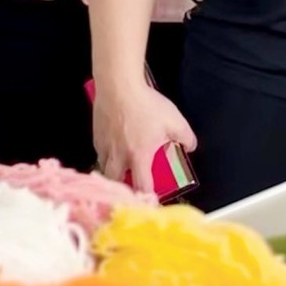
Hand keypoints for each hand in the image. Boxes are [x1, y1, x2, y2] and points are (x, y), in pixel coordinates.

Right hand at [94, 77, 195, 197]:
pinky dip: (106, 155)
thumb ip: (187, 138)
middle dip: (123, 187)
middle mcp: (119, 155)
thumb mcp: (176, 121)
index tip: (151, 199)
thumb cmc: (146, 104)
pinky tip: (113, 148)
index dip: (147, 197)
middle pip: (115, 181)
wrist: (118, 85)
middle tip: (131, 185)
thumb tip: (190, 147)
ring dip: (112, 171)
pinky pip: (99, 151)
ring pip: (104, 167)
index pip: (142, 186)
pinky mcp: (95, 133)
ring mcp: (104, 144)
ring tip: (121, 168)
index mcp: (139, 156)